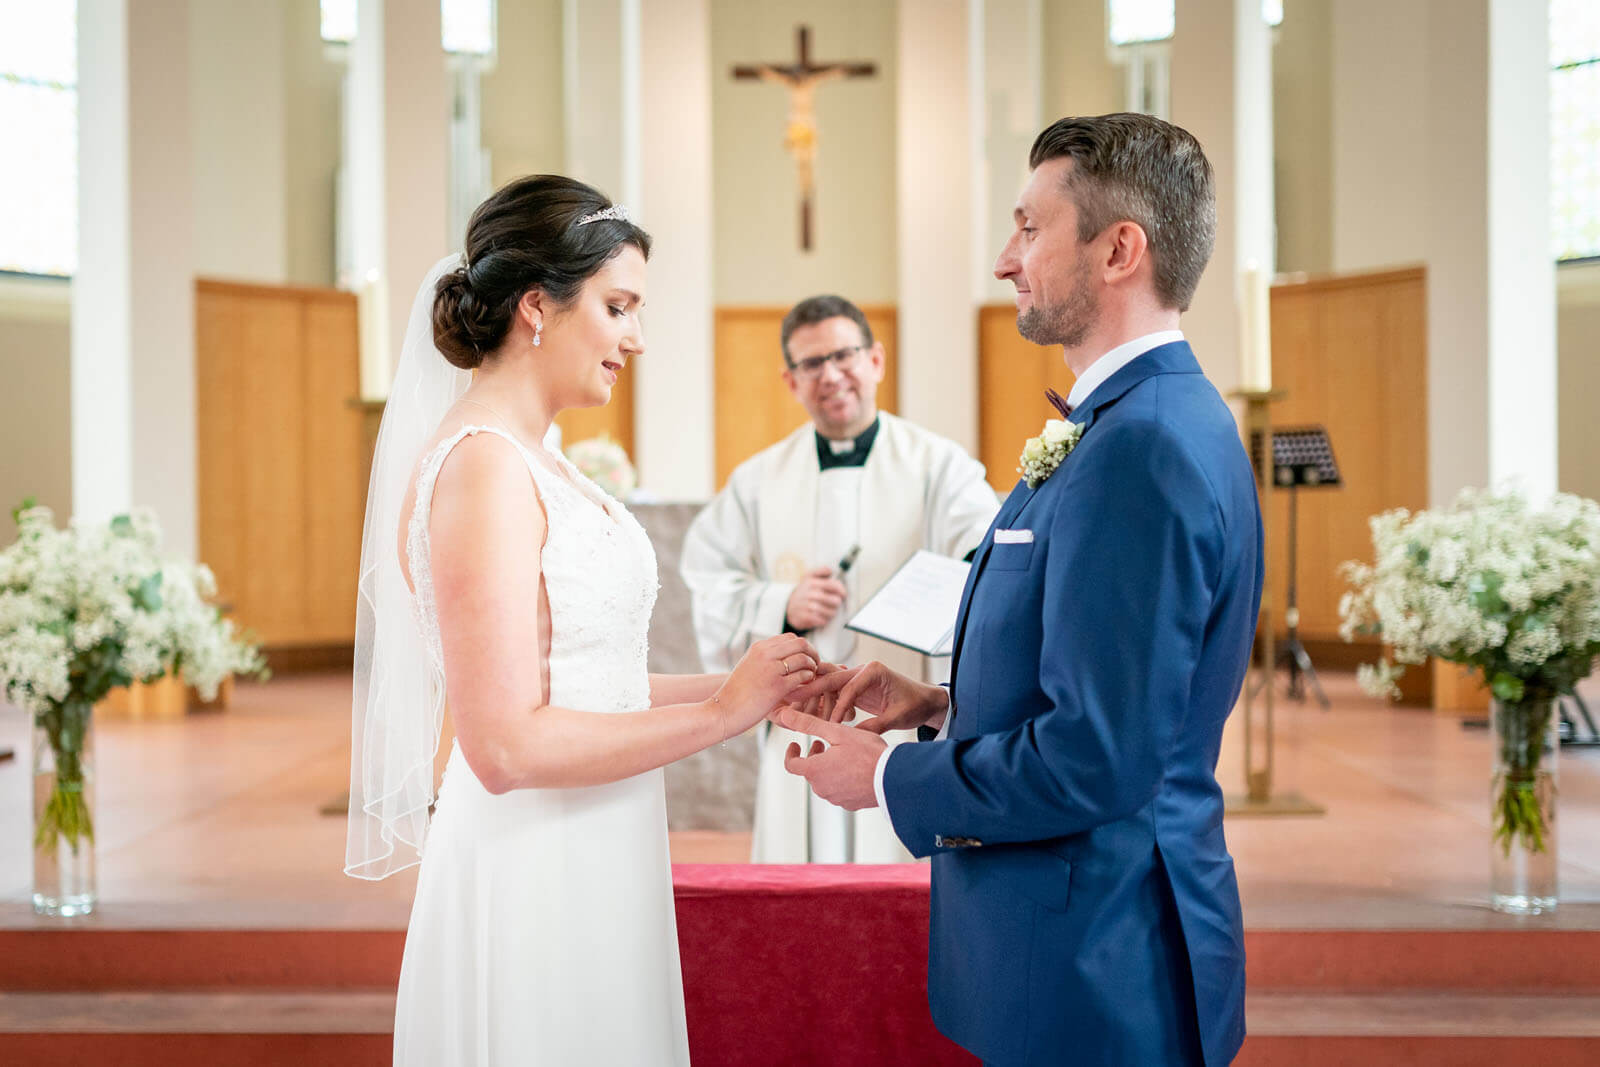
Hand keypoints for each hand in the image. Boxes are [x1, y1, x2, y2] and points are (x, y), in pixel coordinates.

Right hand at [713, 634, 818, 735]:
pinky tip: (806, 688)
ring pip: (804, 659)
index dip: (804, 648)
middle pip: (801, 644)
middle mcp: (765, 654)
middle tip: (815, 667)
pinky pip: (802, 677)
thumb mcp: (749, 666)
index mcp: (759, 647)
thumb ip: (766, 659)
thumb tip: (787, 657)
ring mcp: (771, 669)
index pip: (791, 638)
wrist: (723, 710)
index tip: (806, 659)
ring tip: (811, 678)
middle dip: (813, 654)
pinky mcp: (777, 686)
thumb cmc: (737, 693)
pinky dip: (809, 682)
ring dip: (812, 668)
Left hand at [778, 707, 885, 810]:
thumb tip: (784, 715)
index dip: (791, 753)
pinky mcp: (851, 804)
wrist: (894, 778)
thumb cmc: (867, 753)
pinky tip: (856, 768)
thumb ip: (808, 724)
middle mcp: (822, 789)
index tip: (796, 744)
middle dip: (813, 756)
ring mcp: (837, 798)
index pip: (791, 765)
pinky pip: (840, 790)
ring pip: (825, 781)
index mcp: (815, 771)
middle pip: (810, 772)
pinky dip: (842, 778)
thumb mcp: (837, 732)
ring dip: (828, 767)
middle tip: (823, 743)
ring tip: (843, 753)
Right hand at [784, 567, 846, 631]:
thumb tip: (831, 570)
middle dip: (837, 603)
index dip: (842, 590)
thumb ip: (821, 571)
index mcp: (812, 582)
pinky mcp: (804, 617)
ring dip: (832, 613)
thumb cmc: (804, 592)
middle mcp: (809, 594)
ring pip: (829, 612)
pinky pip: (821, 620)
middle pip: (834, 600)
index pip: (833, 585)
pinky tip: (822, 618)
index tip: (843, 594)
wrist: (787, 607)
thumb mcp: (809, 577)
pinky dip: (824, 620)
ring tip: (830, 611)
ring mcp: (806, 606)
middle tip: (836, 604)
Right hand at [787, 660, 947, 732]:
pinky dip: (823, 703)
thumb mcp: (898, 716)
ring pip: (828, 684)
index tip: (830, 724)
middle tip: (792, 699)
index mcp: (874, 671)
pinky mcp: (855, 688)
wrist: (926, 700)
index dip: (838, 706)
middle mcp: (862, 670)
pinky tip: (811, 715)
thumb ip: (876, 725)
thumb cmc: (915, 704)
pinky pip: (834, 693)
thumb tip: (853, 737)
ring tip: (798, 709)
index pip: (849, 686)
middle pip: (831, 677)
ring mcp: (857, 677)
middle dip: (811, 689)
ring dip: (814, 696)